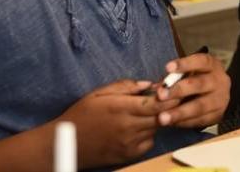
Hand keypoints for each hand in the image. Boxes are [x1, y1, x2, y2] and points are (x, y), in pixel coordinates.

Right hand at [58, 79, 178, 168]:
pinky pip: (148, 142)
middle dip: (168, 107)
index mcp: (122, 109)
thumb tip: (148, 84)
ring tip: (152, 110)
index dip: (169, 96)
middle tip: (171, 98)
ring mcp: (129, 144)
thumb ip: (126, 86)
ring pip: (156, 129)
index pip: (156, 104)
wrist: (66, 144)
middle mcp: (129, 127)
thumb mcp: (100, 93)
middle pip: (160, 117)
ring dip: (159, 119)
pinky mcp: (128, 155)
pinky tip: (140, 126)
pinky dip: (149, 133)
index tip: (173, 89)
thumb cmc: (82, 114)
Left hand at [155, 52, 230, 128]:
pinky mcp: (218, 115)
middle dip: (178, 90)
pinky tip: (172, 123)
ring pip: (200, 106)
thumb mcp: (190, 71)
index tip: (167, 67)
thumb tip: (156, 88)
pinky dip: (184, 122)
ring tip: (162, 118)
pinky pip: (200, 120)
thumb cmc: (199, 78)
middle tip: (160, 96)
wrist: (219, 93)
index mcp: (212, 65)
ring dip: (179, 112)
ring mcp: (220, 99)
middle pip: (199, 84)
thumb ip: (174, 78)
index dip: (184, 64)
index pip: (200, 61)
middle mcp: (219, 80)